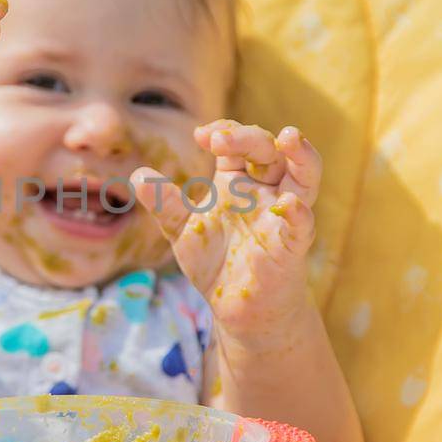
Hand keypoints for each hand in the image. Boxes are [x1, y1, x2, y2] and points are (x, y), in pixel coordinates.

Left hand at [131, 121, 322, 344]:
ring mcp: (280, 216)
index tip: (200, 135)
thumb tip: (137, 176)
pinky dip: (297, 213)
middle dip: (247, 138)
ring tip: (291, 136)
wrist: (238, 309)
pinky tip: (288, 203)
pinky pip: (301, 225)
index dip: (224, 132)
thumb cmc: (215, 260)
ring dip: (301, 156)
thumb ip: (164, 203)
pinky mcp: (291, 246)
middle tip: (219, 140)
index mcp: (238, 181)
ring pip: (304, 176)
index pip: (238, 143)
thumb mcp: (181, 229)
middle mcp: (264, 191)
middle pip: (268, 150)